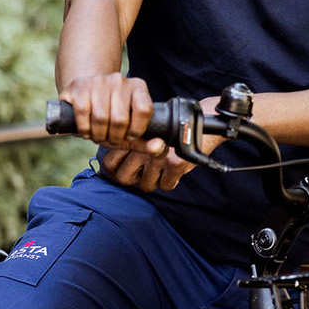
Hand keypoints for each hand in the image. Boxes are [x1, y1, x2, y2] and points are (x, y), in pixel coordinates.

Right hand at [58, 72, 158, 149]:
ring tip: (98, 135)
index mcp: (138, 87)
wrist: (85, 95)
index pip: (144, 110)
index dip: (137, 130)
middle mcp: (119, 80)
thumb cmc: (111, 116)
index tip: (129, 136)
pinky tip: (86, 130)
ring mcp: (99, 81)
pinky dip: (84, 129)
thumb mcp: (130, 131)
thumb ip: (146, 143)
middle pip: (120, 119)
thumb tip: (158, 147)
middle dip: (114, 137)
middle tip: (109, 139)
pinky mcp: (79, 86)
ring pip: (101, 118)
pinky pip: (83, 113)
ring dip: (98, 135)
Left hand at [99, 95, 223, 191]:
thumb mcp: (146, 131)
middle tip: (141, 174)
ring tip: (159, 172)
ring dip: (153, 181)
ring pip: (145, 184)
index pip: (109, 163)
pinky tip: (171, 173)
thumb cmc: (171, 129)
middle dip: (132, 179)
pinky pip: (165, 186)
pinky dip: (169, 182)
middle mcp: (142, 147)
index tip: (122, 171)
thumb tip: (114, 168)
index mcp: (132, 138)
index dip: (114, 171)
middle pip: (124, 178)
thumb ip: (130, 145)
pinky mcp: (175, 164)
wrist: (199, 123)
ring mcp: (158, 157)